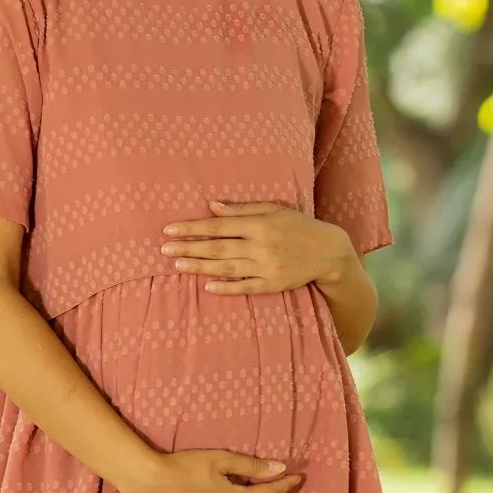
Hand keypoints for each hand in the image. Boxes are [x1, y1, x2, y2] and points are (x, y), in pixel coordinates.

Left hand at [161, 200, 352, 294]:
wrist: (328, 251)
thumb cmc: (297, 226)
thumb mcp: (273, 209)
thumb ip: (242, 208)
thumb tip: (212, 205)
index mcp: (259, 224)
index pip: (218, 226)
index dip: (192, 228)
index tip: (169, 230)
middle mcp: (261, 245)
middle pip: (218, 248)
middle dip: (189, 249)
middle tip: (164, 251)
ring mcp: (266, 267)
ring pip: (227, 268)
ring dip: (200, 267)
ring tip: (177, 267)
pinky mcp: (273, 284)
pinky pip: (246, 287)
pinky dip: (227, 287)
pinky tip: (207, 286)